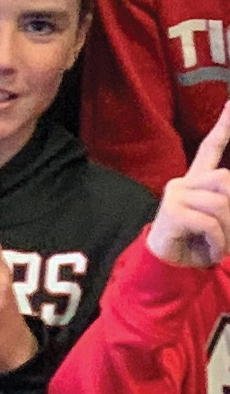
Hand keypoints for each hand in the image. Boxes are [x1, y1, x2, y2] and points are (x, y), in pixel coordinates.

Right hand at [147, 101, 229, 267]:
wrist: (169, 266)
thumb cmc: (198, 243)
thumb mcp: (222, 221)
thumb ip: (228, 203)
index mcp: (196, 182)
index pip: (209, 148)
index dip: (223, 126)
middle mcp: (182, 183)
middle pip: (226, 180)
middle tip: (228, 234)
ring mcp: (175, 195)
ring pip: (222, 203)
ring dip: (229, 231)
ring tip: (218, 246)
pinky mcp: (171, 211)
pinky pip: (210, 222)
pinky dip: (218, 242)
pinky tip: (207, 250)